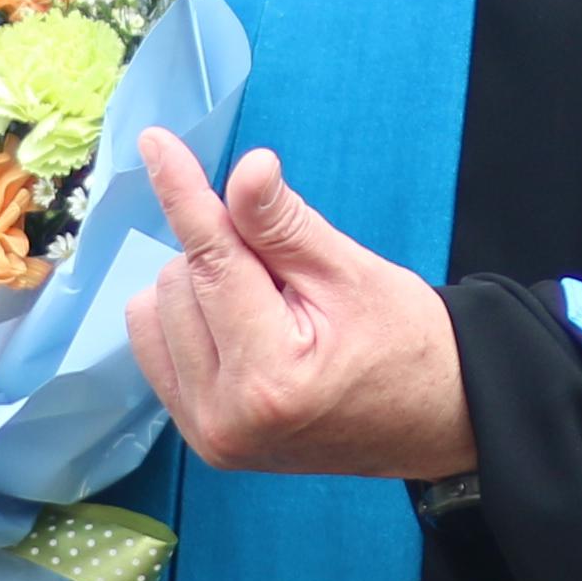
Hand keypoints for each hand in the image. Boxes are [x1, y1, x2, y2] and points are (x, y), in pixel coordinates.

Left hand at [123, 134, 472, 481]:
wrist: (429, 421)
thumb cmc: (404, 344)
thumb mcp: (352, 273)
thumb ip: (287, 224)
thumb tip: (246, 169)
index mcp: (271, 376)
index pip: (212, 261)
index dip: (184, 193)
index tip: (155, 141)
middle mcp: (225, 414)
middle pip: (179, 280)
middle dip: (225, 255)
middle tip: (288, 279)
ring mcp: (207, 434)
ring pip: (156, 310)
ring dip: (202, 288)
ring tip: (269, 311)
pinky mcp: (199, 439)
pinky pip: (153, 347)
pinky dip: (186, 318)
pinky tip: (236, 326)